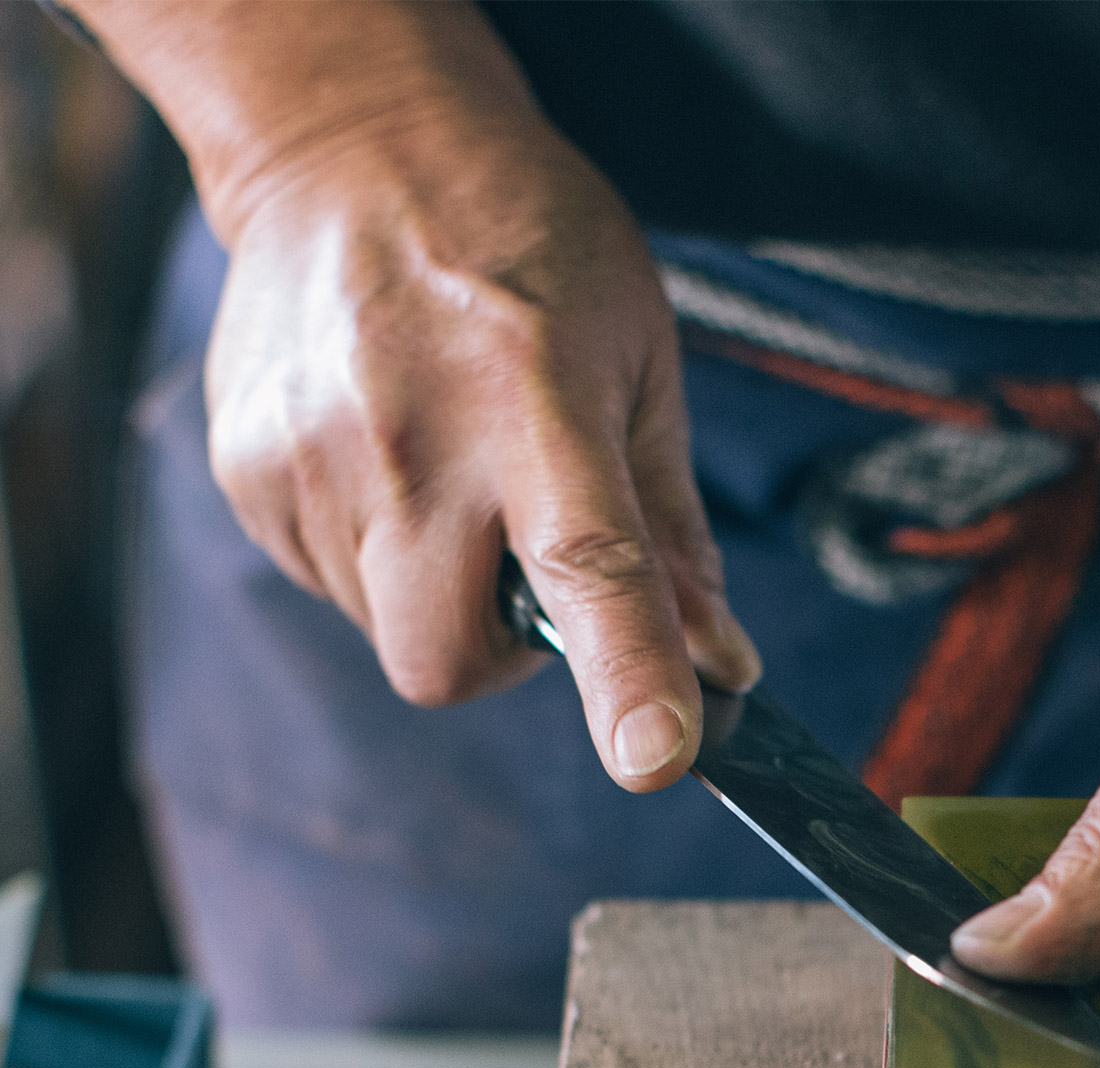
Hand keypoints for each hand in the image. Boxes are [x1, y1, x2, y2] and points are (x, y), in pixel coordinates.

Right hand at [118, 2, 756, 788]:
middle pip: (446, 664)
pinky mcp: (248, 473)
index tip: (656, 757)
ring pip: (388, 634)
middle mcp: (410, 442)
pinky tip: (391, 459)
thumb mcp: (638, 366)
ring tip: (453, 474)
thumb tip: (719, 664)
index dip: (627, 676)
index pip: (586, 569)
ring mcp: (309, 460)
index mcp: (534, 406)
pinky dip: (376, 557)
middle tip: (527, 565)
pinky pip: (330, 584)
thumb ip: (672, 530)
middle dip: (500, 654)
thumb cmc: (527, 249)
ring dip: (438, 597)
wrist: (354, 146)